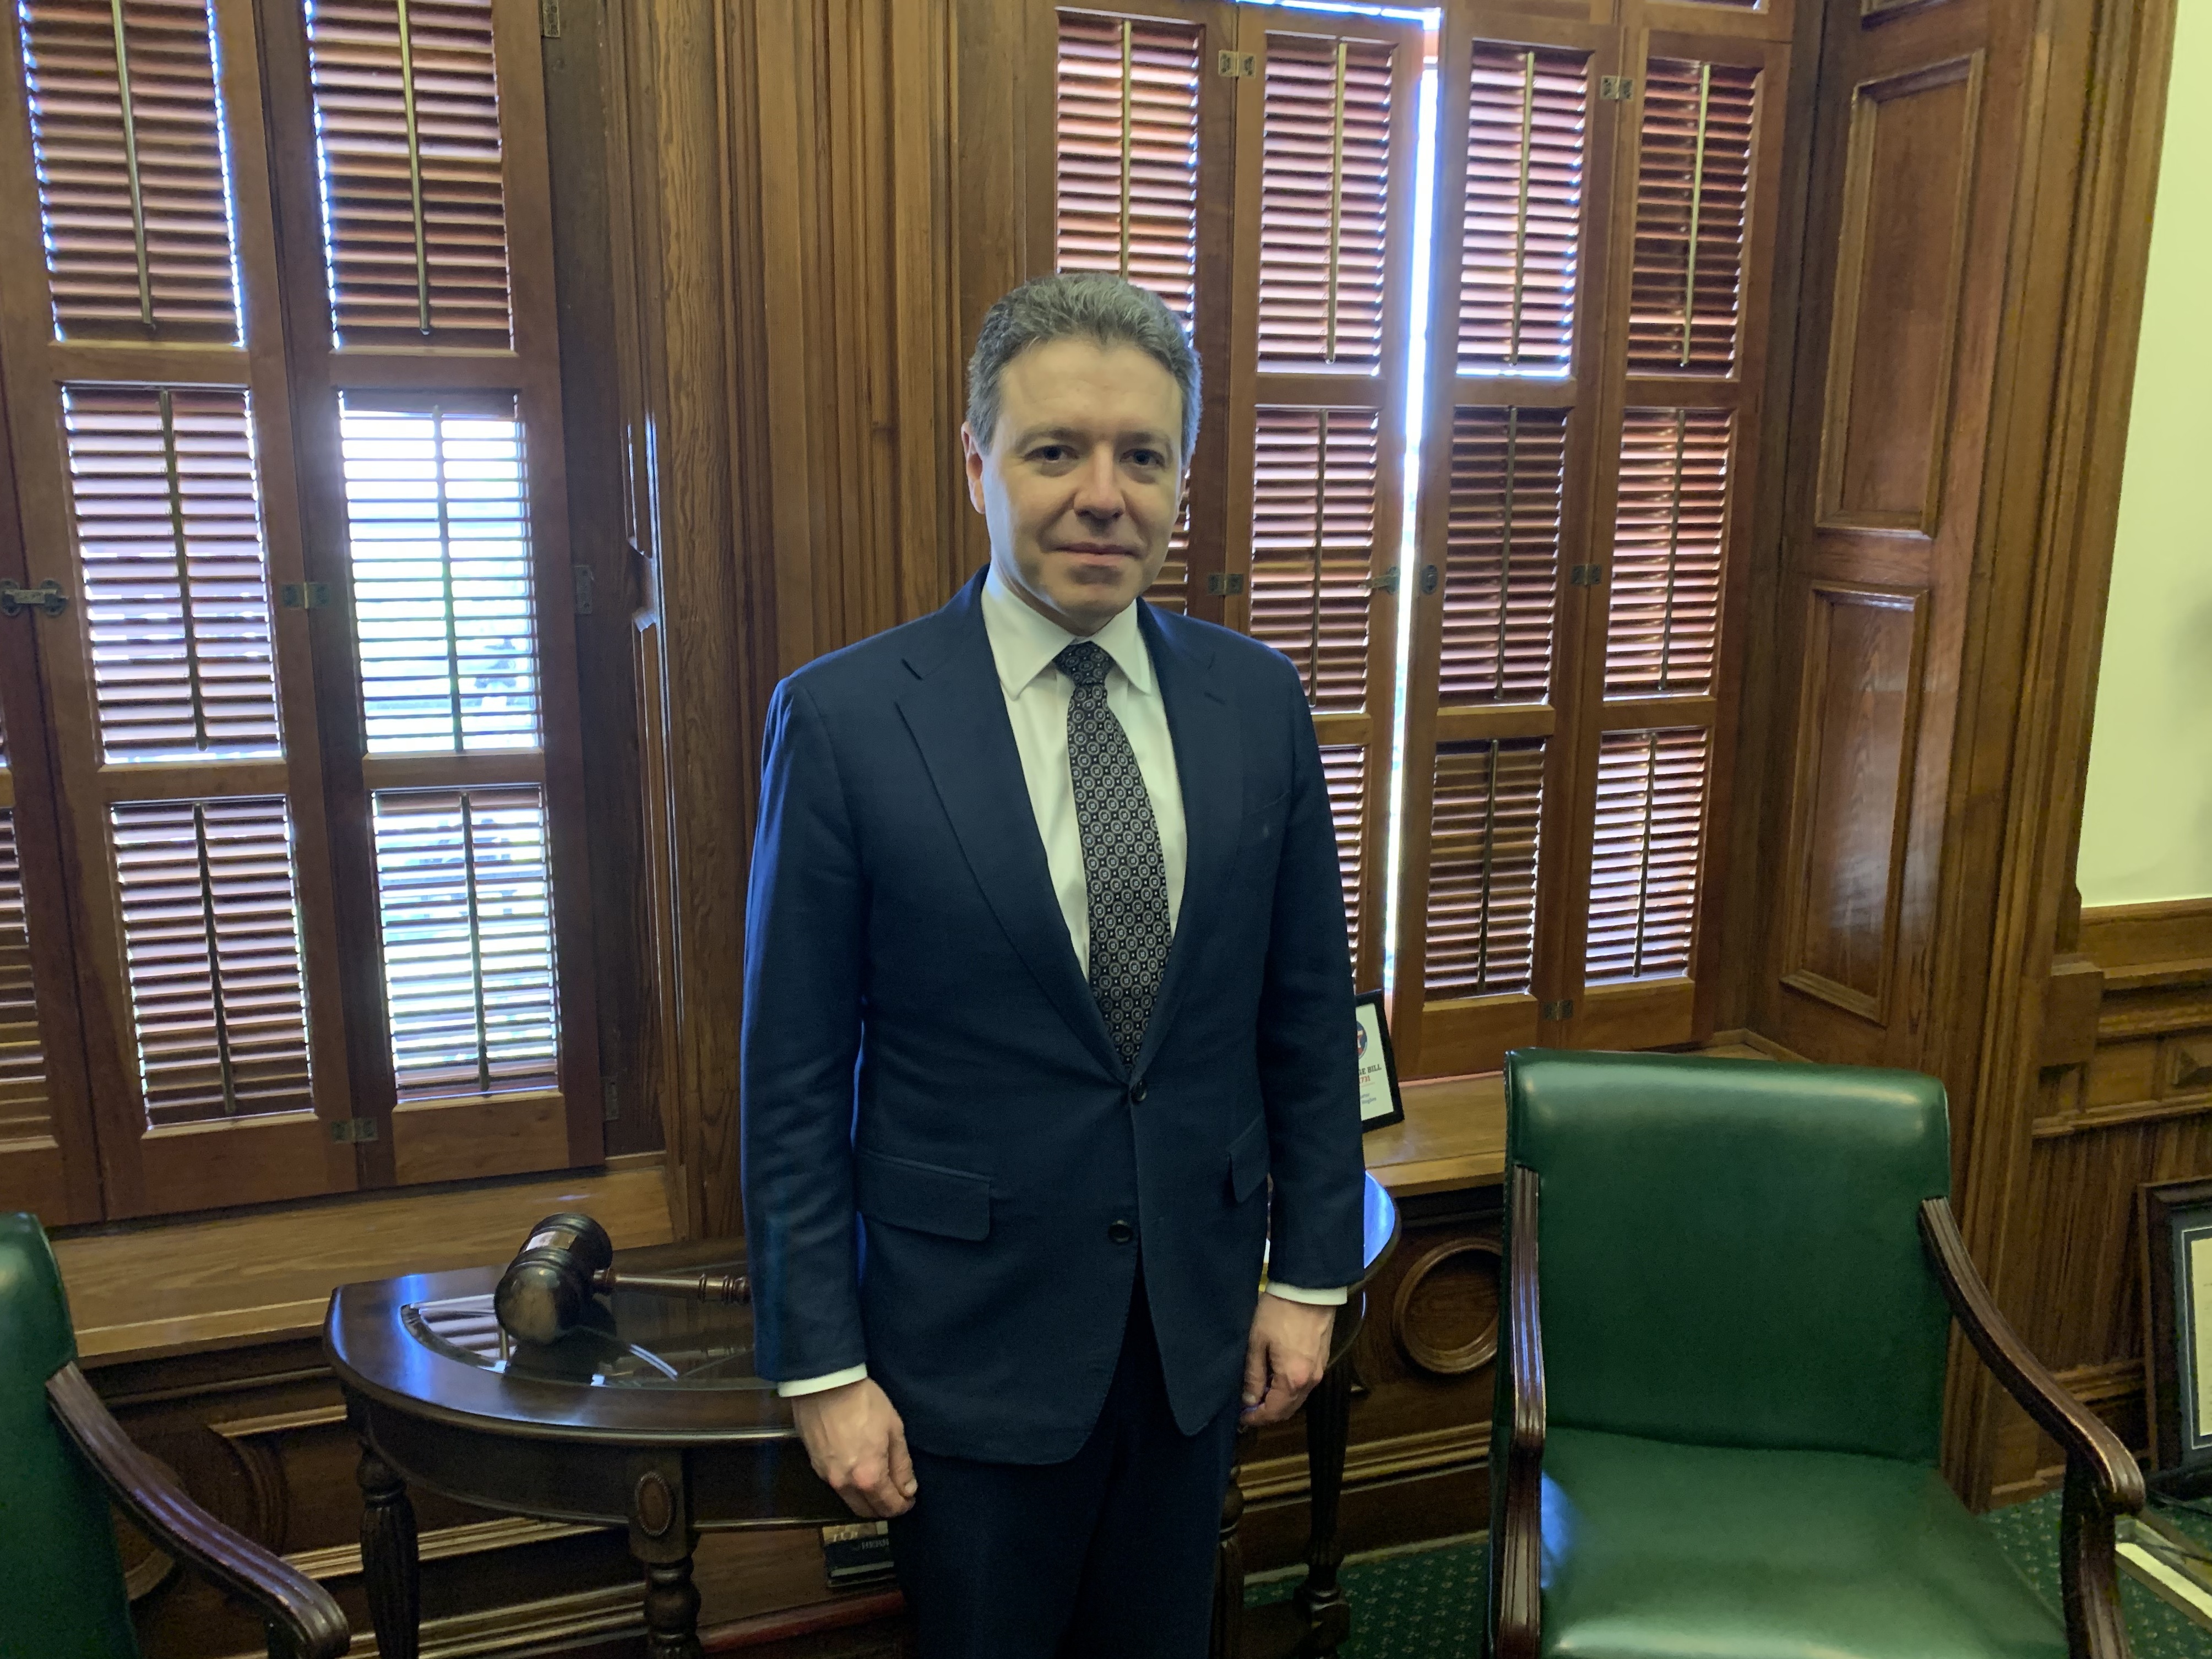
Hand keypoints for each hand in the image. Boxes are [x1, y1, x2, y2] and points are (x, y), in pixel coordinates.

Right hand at [789, 1378, 917, 1517]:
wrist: (824, 1384)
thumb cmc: (864, 1402)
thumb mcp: (894, 1429)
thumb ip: (901, 1464)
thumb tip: (908, 1489)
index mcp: (869, 1477)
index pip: (889, 1506)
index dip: (903, 1505)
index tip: (910, 1498)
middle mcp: (845, 1484)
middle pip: (867, 1511)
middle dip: (885, 1508)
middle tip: (897, 1495)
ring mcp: (827, 1477)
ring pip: (850, 1502)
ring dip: (867, 1500)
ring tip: (879, 1485)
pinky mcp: (815, 1466)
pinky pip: (837, 1487)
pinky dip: (851, 1488)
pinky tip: (858, 1472)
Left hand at [1241, 1293, 1334, 1424]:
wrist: (1309, 1288)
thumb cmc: (1279, 1312)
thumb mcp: (1257, 1342)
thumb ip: (1253, 1375)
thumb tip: (1248, 1399)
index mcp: (1292, 1380)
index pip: (1273, 1412)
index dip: (1255, 1418)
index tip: (1241, 1418)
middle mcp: (1310, 1381)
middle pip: (1287, 1409)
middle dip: (1267, 1413)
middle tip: (1247, 1407)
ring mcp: (1319, 1371)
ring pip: (1297, 1399)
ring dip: (1278, 1401)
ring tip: (1258, 1392)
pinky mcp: (1322, 1360)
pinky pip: (1305, 1385)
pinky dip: (1289, 1390)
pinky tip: (1275, 1379)